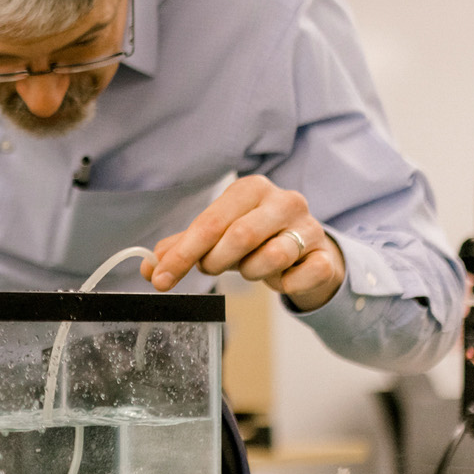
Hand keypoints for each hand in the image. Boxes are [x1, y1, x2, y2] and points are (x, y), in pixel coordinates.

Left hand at [140, 174, 343, 310]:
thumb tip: (148, 268)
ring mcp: (309, 227)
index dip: (182, 254)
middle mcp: (284, 200)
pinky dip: (283, 284)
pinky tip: (282, 277)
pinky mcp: (325, 256)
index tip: (161, 279)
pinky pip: (299, 276)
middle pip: (239, 236)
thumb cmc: (256, 240)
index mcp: (251, 188)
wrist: (308, 253)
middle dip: (215, 261)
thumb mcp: (218, 238)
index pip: (210, 222)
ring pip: (270, 257)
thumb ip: (182, 248)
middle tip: (210, 268)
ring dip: (250, 272)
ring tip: (250, 267)